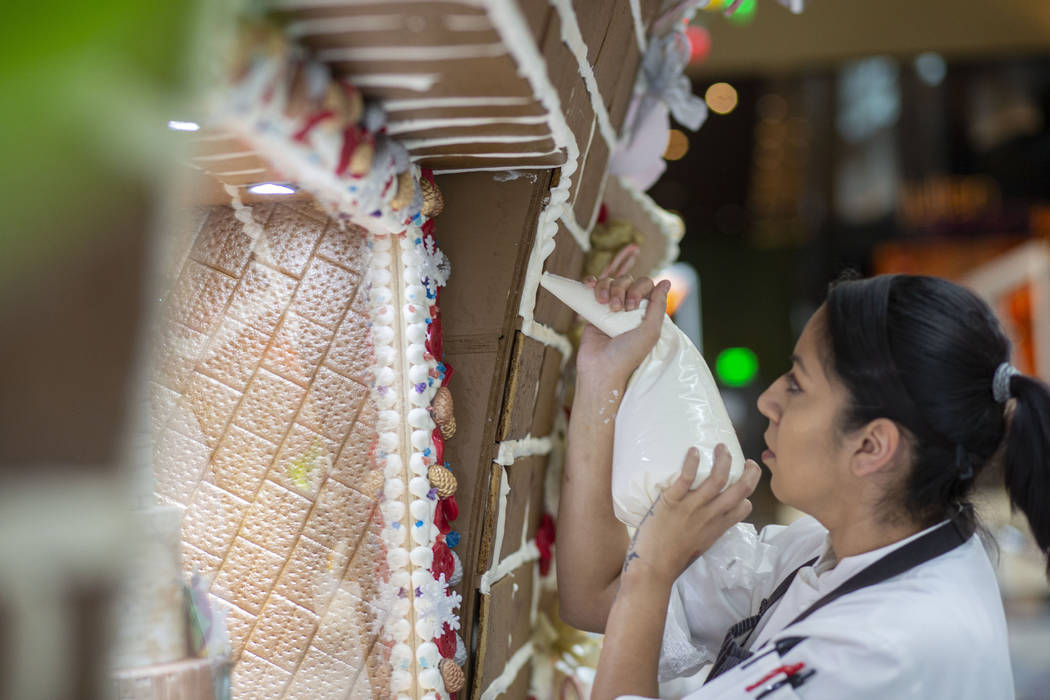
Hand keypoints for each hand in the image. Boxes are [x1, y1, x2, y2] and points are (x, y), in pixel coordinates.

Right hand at [576, 276, 669, 383]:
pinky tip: (589, 285)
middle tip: (616, 308)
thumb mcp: (650, 332)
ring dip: (606, 287)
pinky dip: (591, 282)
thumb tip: (666, 281)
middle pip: (626, 281)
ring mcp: (611, 308)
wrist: (600, 368)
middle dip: (620, 289)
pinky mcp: (594, 310)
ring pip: (610, 282)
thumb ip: (659, 306)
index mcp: (645, 313)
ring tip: (603, 303)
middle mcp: (629, 309)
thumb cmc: (627, 355)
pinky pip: (593, 287)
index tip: (631, 306)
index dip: (638, 289)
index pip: (645, 285)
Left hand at [622, 444, 760, 586]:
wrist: (652, 568)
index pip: (743, 508)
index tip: (743, 485)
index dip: (746, 495)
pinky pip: (686, 477)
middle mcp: (709, 516)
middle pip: (739, 490)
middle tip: (748, 461)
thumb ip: (703, 530)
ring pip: (717, 478)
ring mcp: (692, 508)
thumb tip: (700, 519)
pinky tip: (694, 451)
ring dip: (723, 459)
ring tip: (720, 447)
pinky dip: (692, 462)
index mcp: (716, 528)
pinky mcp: (672, 501)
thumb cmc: (671, 560)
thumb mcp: (697, 546)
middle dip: (749, 473)